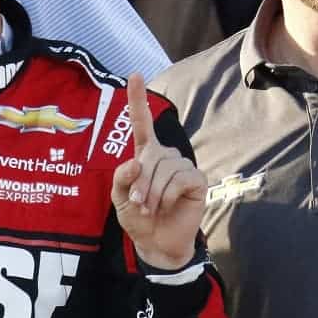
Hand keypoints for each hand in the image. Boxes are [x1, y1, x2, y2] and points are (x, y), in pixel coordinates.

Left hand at [110, 73, 206, 270]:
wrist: (156, 243)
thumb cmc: (138, 218)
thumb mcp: (120, 198)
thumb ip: (122, 178)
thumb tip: (137, 161)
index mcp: (146, 155)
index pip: (142, 123)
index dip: (137, 100)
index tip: (135, 75)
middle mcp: (166, 156)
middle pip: (151, 155)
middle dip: (142, 182)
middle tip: (140, 203)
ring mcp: (183, 166)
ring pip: (165, 168)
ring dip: (154, 192)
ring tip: (153, 207)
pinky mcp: (197, 180)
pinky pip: (180, 178)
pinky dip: (169, 194)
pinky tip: (169, 205)